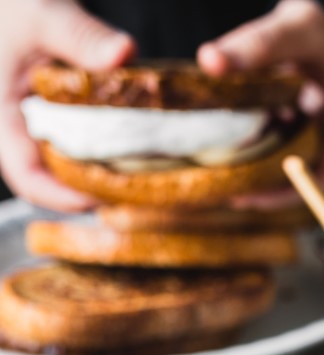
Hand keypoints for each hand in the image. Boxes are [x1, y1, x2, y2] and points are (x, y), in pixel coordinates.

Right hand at [0, 0, 134, 210]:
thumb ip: (82, 37)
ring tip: (144, 179)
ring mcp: (36, 129)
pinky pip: (79, 150)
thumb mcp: (45, 13)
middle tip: (139, 196)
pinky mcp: (54, 121)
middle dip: (92, 194)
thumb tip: (124, 54)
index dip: (66, 199)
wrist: (17, 2)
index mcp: (1, 117)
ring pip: (68, 170)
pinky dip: (106, 155)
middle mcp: (16, 131)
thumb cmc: (15, 3)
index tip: (107, 198)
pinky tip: (138, 152)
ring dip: (102, 177)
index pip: (29, 179)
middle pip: (54, 184)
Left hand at [198, 0, 323, 203]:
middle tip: (230, 188)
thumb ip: (256, 45)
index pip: (323, 180)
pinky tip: (241, 137)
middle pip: (309, 174)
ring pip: (298, 159)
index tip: (247, 197)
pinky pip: (294, 142)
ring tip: (229, 166)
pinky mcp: (322, 124)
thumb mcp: (296, 28)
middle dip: (270, 181)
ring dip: (267, 161)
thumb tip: (210, 61)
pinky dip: (269, 140)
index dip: (285, 193)